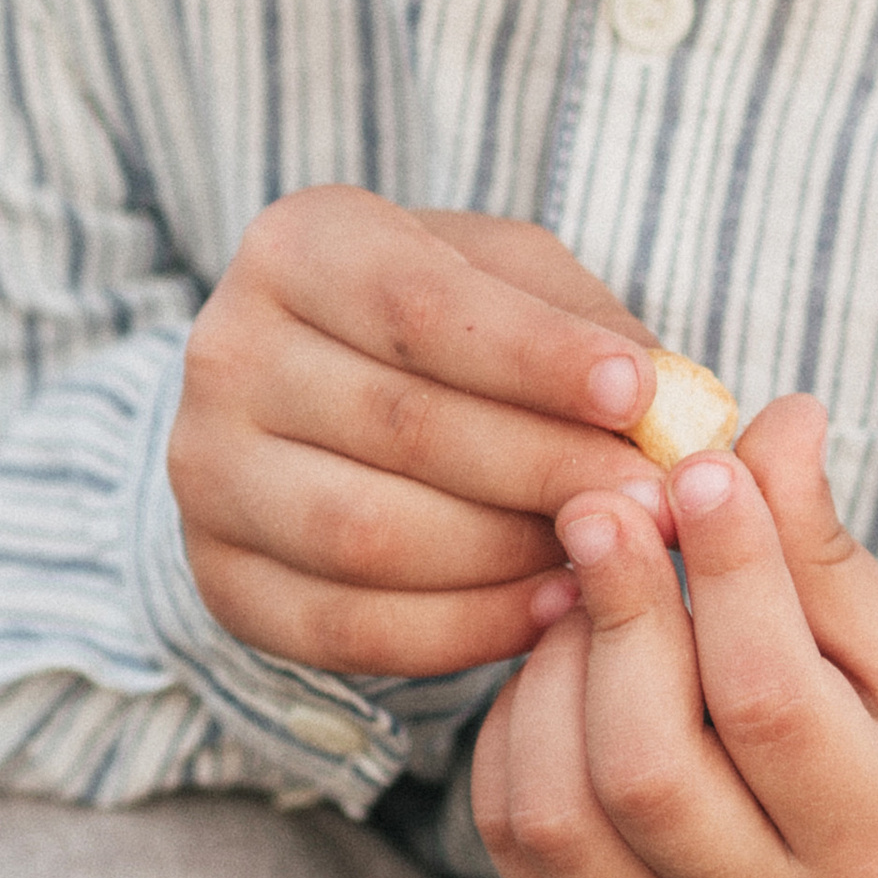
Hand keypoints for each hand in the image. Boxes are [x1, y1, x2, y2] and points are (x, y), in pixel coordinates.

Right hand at [169, 190, 670, 679]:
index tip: (639, 395)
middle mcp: (226, 352)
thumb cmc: (442, 322)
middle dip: (548, 468)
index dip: (534, 356)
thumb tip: (670, 408)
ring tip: (610, 553)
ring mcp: (206, 473)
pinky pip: (350, 628)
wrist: (310, 395)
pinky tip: (552, 609)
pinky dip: (465, 631)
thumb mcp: (507, 278)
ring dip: (512, 554)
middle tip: (656, 501)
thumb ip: (583, 326)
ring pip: (372, 536)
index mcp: (296, 247)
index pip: (419, 306)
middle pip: (403, 426)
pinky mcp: (220, 578)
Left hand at [470, 395, 877, 877]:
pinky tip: (560, 653)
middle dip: (620, 616)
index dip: (728, 573)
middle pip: (651, 769)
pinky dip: (516, 723)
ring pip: (562, 812)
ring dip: (554, 669)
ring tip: (585, 585)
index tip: (701, 466)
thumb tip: (781, 422)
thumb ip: (820, 545)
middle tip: (605, 506)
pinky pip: (514, 829)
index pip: (773, 703)